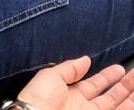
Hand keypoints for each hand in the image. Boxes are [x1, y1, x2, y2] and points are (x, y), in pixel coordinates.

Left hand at [16, 56, 133, 109]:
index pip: (95, 85)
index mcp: (72, 95)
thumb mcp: (51, 77)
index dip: (107, 76)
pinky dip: (129, 107)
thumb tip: (87, 59)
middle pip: (110, 97)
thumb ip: (70, 69)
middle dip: (124, 86)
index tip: (120, 68)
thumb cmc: (40, 99)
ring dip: (129, 97)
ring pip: (118, 107)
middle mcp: (86, 108)